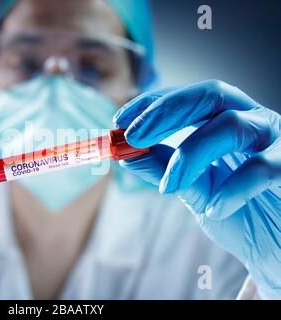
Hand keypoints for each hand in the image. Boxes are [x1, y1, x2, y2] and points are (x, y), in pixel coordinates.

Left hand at [113, 80, 280, 298]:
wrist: (276, 248)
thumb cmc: (238, 213)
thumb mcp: (194, 191)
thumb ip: (164, 169)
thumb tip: (125, 154)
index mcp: (223, 123)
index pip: (186, 99)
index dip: (151, 104)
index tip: (119, 120)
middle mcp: (251, 122)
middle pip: (210, 95)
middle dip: (166, 111)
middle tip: (133, 135)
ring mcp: (275, 140)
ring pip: (231, 125)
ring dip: (191, 155)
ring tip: (170, 186)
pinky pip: (261, 168)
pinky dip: (231, 190)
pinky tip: (214, 209)